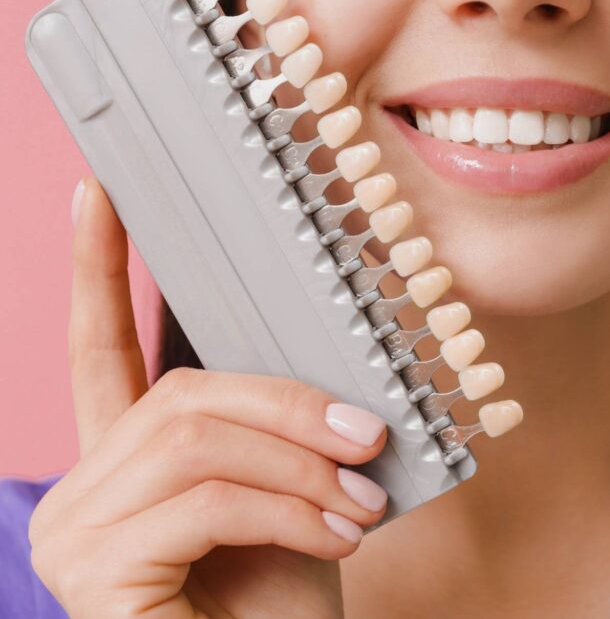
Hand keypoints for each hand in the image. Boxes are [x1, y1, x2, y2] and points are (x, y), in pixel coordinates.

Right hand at [29, 177, 389, 617]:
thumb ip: (284, 435)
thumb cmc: (280, 605)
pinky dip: (289, 507)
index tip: (98, 196)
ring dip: (300, 463)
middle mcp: (83, 487)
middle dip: (291, 409)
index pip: (100, 349)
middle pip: (184, 393)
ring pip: (197, 437)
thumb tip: (335, 383)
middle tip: (368, 436)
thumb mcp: (293, 499)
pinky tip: (336, 534)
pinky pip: (207, 498)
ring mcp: (76, 530)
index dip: (98, 270)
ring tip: (361, 501)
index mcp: (128, 463)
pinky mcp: (94, 569)